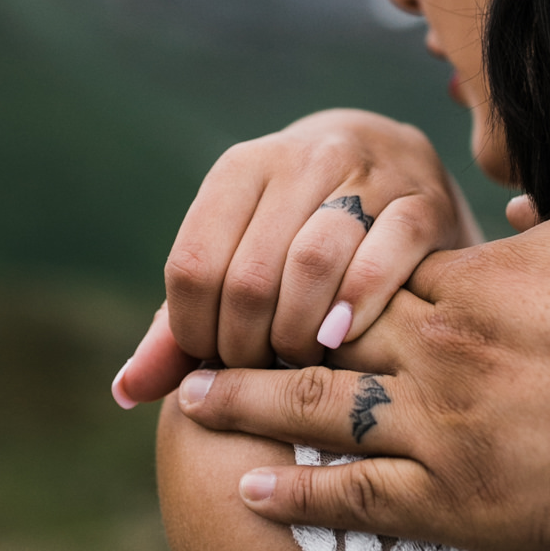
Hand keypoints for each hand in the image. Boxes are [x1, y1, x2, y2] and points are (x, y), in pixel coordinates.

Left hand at [113, 109, 480, 404]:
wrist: (402, 169)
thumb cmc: (302, 233)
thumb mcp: (240, 259)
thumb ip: (182, 325)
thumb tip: (126, 392)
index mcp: (242, 168)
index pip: (192, 265)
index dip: (193, 334)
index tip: (212, 364)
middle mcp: (301, 158)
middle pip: (249, 275)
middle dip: (246, 345)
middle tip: (259, 373)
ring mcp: (367, 175)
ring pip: (312, 263)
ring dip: (298, 333)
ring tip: (299, 361)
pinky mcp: (423, 202)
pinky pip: (382, 258)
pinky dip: (356, 307)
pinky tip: (344, 338)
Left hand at [173, 168, 549, 550]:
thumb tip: (523, 197)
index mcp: (483, 275)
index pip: (372, 262)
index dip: (324, 268)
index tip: (283, 270)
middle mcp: (447, 347)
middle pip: (320, 330)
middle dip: (253, 327)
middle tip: (196, 333)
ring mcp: (448, 427)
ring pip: (317, 409)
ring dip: (247, 403)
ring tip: (193, 401)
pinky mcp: (466, 503)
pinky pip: (357, 497)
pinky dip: (298, 492)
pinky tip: (252, 489)